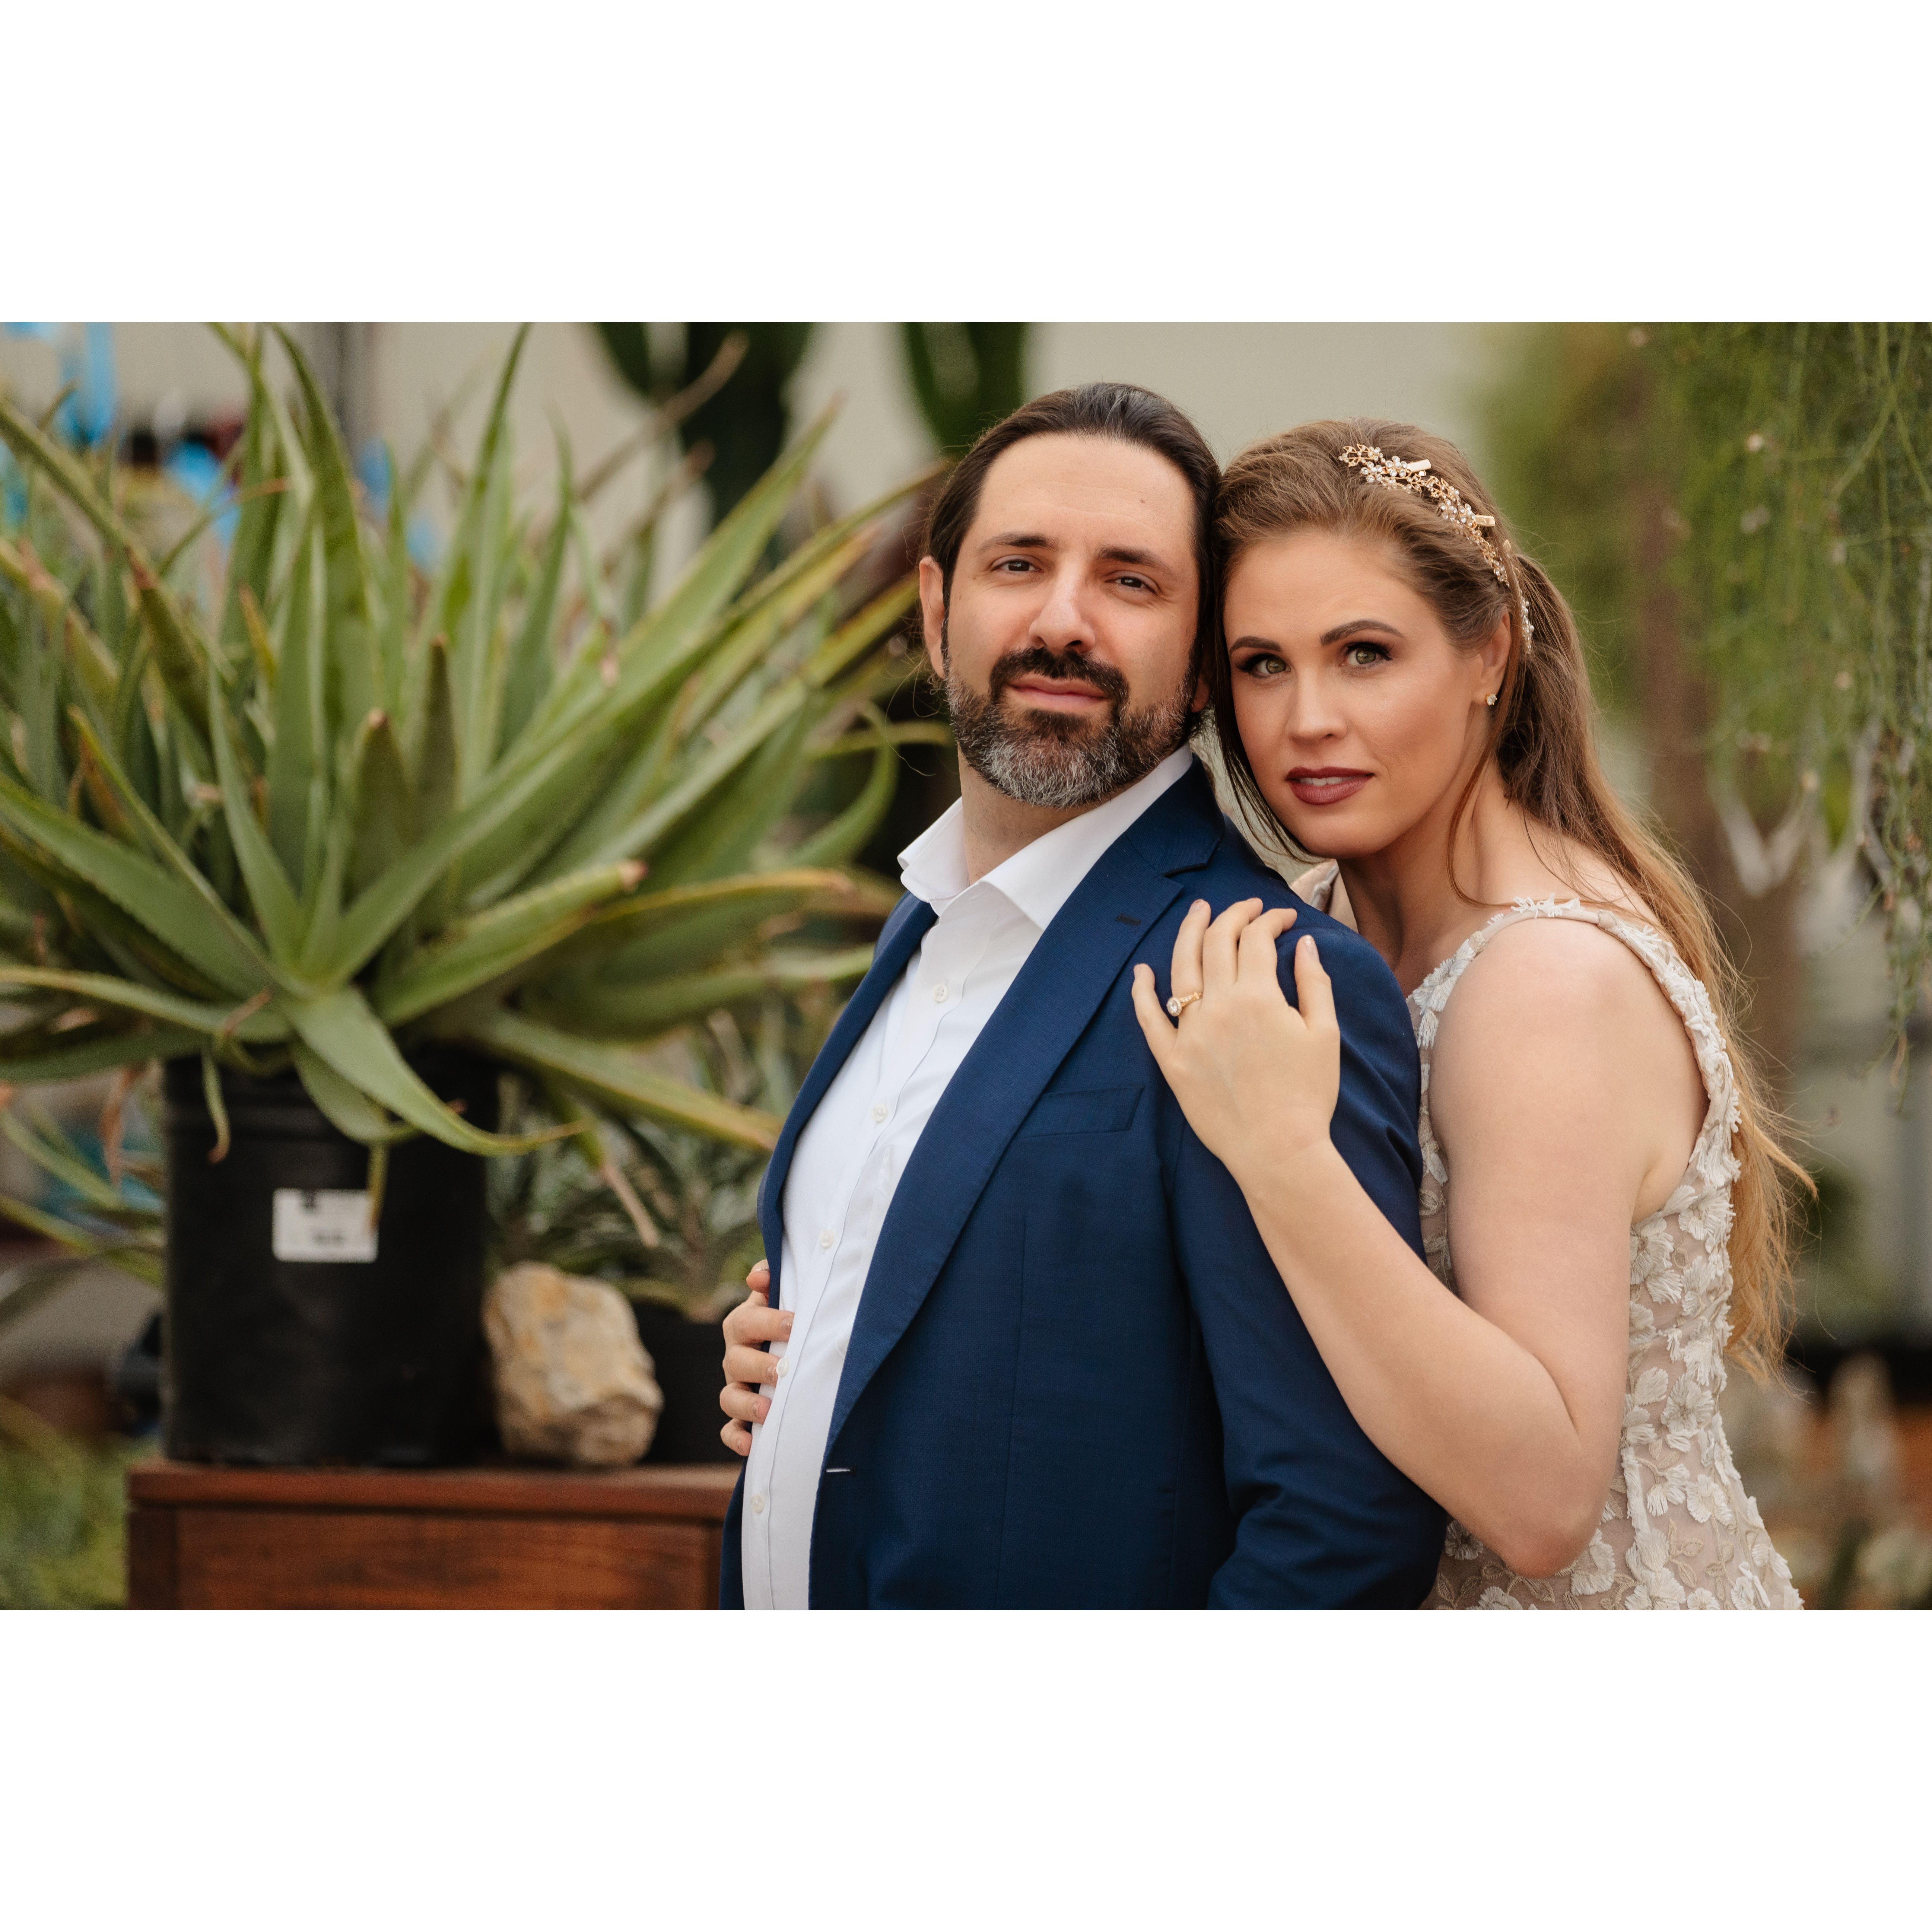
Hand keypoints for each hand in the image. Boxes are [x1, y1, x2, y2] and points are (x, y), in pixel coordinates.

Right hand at [719, 1260, 790, 1456]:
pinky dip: (736, 1438)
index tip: (794, 1324)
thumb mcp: (779, 1297)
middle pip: (736, 1361)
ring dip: (747, 1405)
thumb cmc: (787, 1320)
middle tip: (783, 1370)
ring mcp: (736, 1389)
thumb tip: (758, 1277)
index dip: (769, 1322)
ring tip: (768, 1411)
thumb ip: (771, 1280)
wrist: (791, 1353)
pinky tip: (751, 1445)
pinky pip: (729, 1431)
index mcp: (742, 1326)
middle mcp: (735, 1358)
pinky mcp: (740, 1419)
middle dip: (759, 1366)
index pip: (746, 1321)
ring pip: (729, 1398)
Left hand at [1130, 897, 1340, 1180]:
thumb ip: (1314, 981)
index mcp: (1259, 997)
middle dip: (1233, 915)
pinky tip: (1142, 971)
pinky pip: (1149, 1019)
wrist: (1279, 1149)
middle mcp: (1219, 1007)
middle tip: (1246, 906)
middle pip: (1217, 942)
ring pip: (1182, 968)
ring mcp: (1190, 1033)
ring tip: (1197, 912)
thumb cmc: (1309, 1094)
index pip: (1257, 939)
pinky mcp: (1172, 1060)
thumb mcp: (1324, 1033)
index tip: (1283, 918)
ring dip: (1189, 933)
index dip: (1270, 920)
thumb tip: (1303, 941)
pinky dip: (1143, 992)